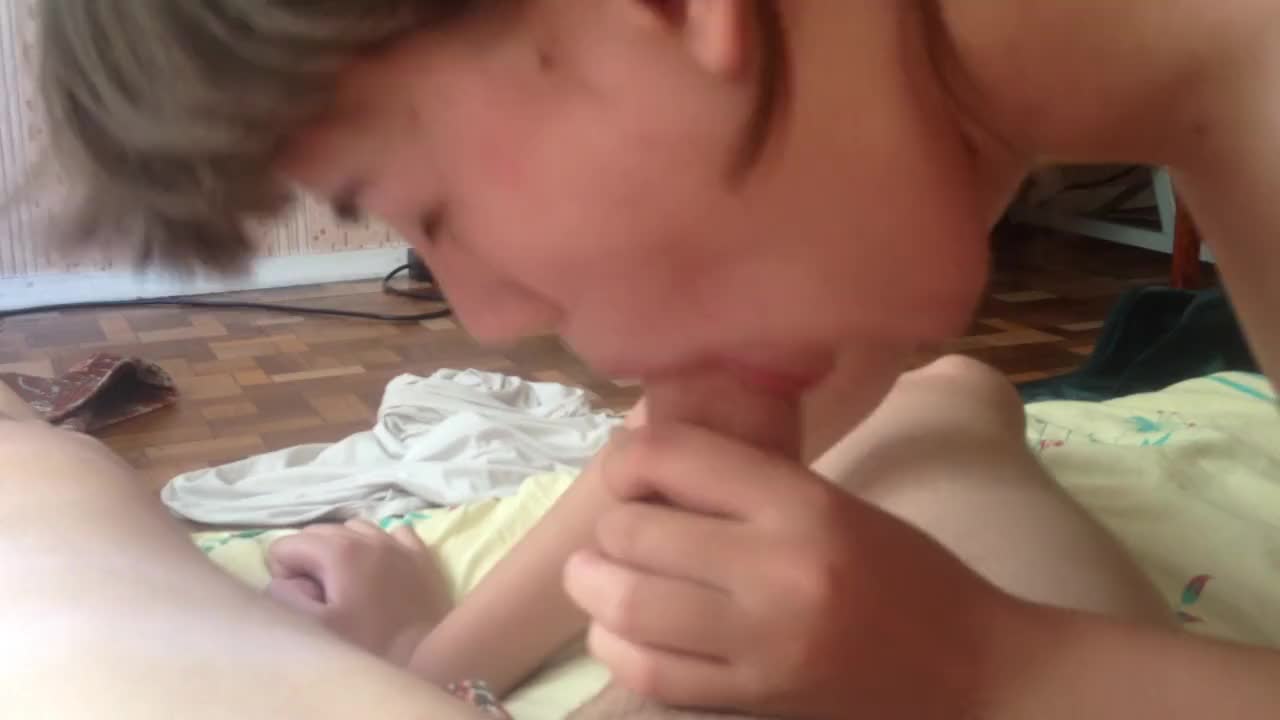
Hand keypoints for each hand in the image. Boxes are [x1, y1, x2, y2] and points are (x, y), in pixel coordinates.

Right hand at [266, 519, 452, 665]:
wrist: (428, 655)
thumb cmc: (369, 644)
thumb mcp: (316, 627)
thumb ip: (286, 597)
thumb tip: (283, 580)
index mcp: (339, 552)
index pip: (287, 545)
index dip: (286, 573)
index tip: (304, 597)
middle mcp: (368, 537)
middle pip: (317, 532)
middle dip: (309, 558)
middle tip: (321, 593)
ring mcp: (397, 541)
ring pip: (353, 527)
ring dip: (341, 547)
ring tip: (347, 580)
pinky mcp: (419, 552)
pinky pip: (390, 532)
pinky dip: (377, 544)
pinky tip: (379, 568)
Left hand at [563, 424, 1022, 718]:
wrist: (976, 670)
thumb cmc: (907, 574)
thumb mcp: (835, 503)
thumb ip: (747, 486)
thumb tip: (648, 472)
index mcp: (802, 502)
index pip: (672, 456)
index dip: (625, 460)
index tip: (626, 472)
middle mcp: (776, 570)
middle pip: (634, 533)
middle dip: (609, 528)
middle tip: (618, 530)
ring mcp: (763, 645)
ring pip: (627, 605)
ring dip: (594, 586)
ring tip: (597, 576)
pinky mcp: (755, 701)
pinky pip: (652, 673)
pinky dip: (617, 646)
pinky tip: (618, 630)